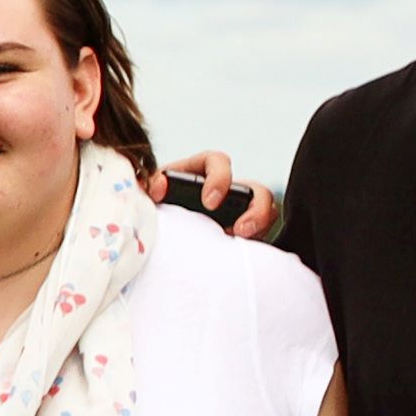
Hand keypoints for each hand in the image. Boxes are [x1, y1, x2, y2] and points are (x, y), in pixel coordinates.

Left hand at [161, 152, 280, 241]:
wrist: (156, 230)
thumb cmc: (153, 204)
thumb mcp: (149, 193)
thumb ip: (151, 186)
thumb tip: (159, 187)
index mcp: (201, 172)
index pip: (219, 162)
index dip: (219, 178)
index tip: (209, 203)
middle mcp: (226, 189)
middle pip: (255, 189)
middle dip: (254, 209)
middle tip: (238, 229)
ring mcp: (238, 211)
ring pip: (266, 211)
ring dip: (261, 225)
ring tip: (243, 240)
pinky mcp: (242, 232)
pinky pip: (261, 235)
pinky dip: (256, 243)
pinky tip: (240, 253)